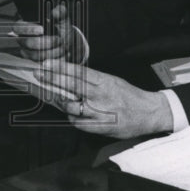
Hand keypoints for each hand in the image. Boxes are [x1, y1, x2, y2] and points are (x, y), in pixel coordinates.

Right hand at [11, 3, 84, 62]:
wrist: (66, 42)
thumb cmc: (61, 28)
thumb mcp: (62, 18)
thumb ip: (60, 12)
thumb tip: (56, 12)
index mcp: (26, 27)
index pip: (18, 27)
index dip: (28, 29)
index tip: (42, 29)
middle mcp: (24, 40)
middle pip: (28, 43)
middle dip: (46, 42)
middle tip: (58, 39)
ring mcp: (29, 52)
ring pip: (36, 55)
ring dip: (52, 52)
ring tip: (63, 47)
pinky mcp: (36, 63)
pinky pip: (42, 64)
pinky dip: (54, 60)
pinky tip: (62, 54)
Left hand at [34, 60, 173, 138]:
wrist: (150, 112)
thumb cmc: (130, 95)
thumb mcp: (112, 81)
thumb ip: (93, 80)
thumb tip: (70, 76)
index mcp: (104, 81)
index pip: (78, 71)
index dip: (59, 67)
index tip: (46, 64)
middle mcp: (101, 95)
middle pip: (72, 85)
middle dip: (53, 79)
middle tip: (39, 75)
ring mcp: (100, 112)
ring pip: (72, 105)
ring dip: (59, 100)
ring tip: (52, 96)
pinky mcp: (102, 127)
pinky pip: (79, 123)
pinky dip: (71, 118)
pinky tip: (69, 114)